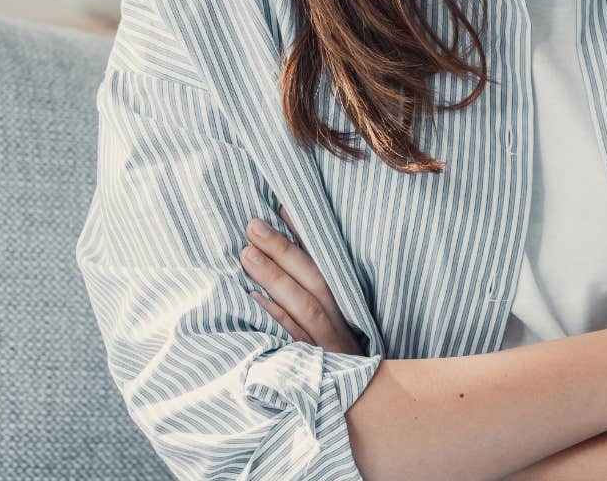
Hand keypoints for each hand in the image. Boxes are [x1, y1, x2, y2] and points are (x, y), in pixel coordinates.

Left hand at [240, 206, 360, 353]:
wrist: (360, 399)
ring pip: (305, 306)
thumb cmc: (339, 347)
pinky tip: (253, 299)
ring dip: (277, 279)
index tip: (281, 207)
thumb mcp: (337, 314)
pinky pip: (295, 338)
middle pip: (316, 279)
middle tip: (253, 227)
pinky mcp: (316, 363)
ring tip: (247, 255)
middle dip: (284, 251)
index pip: (327, 260)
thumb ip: (314, 281)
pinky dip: (276, 317)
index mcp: (349, 300)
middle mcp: (343, 317)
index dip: (307, 234)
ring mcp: (330, 342)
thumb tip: (287, 239)